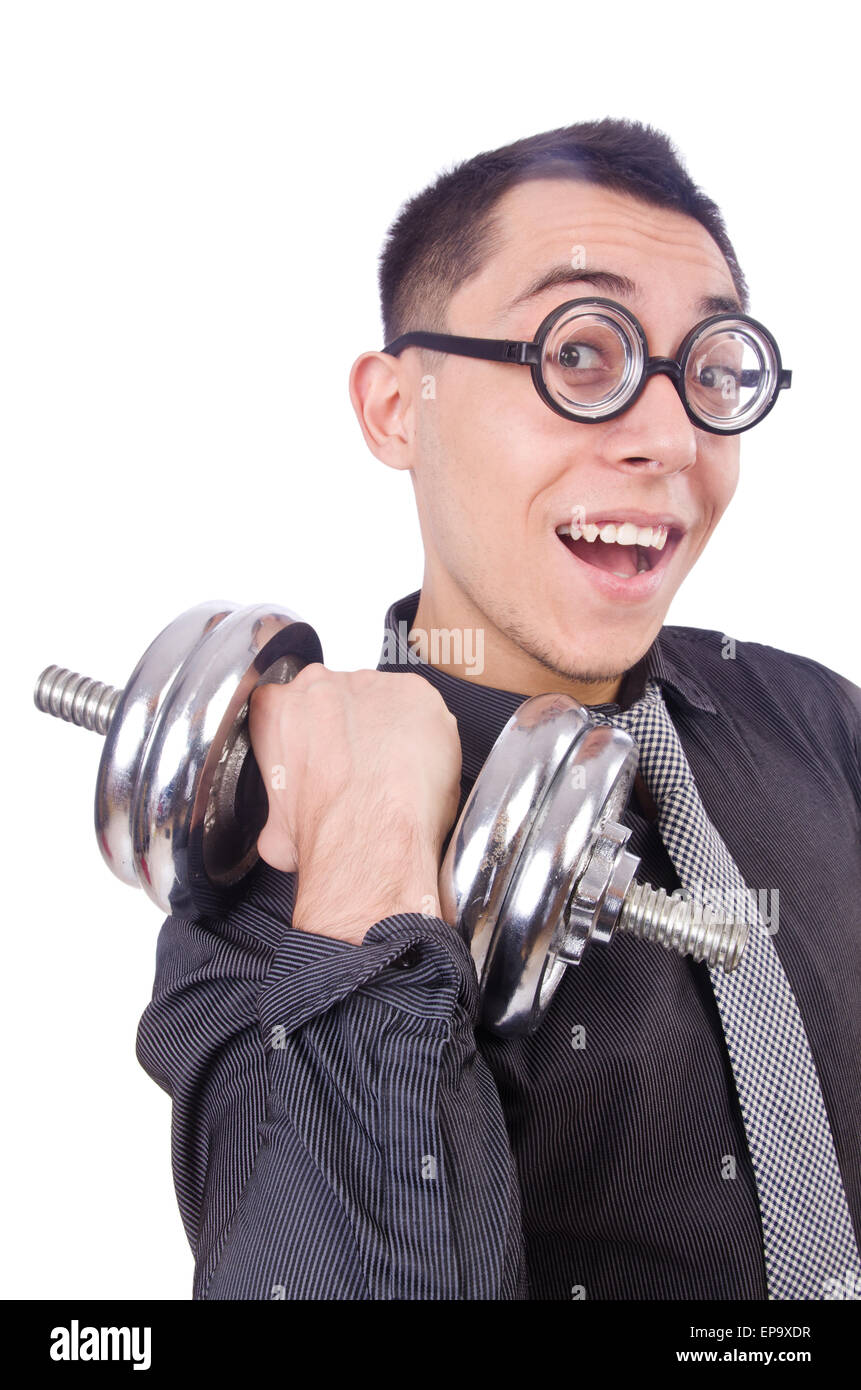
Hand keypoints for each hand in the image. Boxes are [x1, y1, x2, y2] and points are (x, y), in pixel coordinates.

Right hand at [248, 664, 462, 942]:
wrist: (369, 834)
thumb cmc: (326, 830)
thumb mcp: (277, 831)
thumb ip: (280, 810)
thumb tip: (286, 831)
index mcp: (276, 709)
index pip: (288, 709)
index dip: (310, 736)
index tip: (322, 758)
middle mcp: (318, 685)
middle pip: (336, 698)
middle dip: (349, 728)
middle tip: (362, 768)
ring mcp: (368, 684)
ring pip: (380, 700)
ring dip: (387, 730)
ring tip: (395, 772)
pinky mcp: (413, 691)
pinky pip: (420, 706)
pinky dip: (425, 732)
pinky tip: (419, 766)